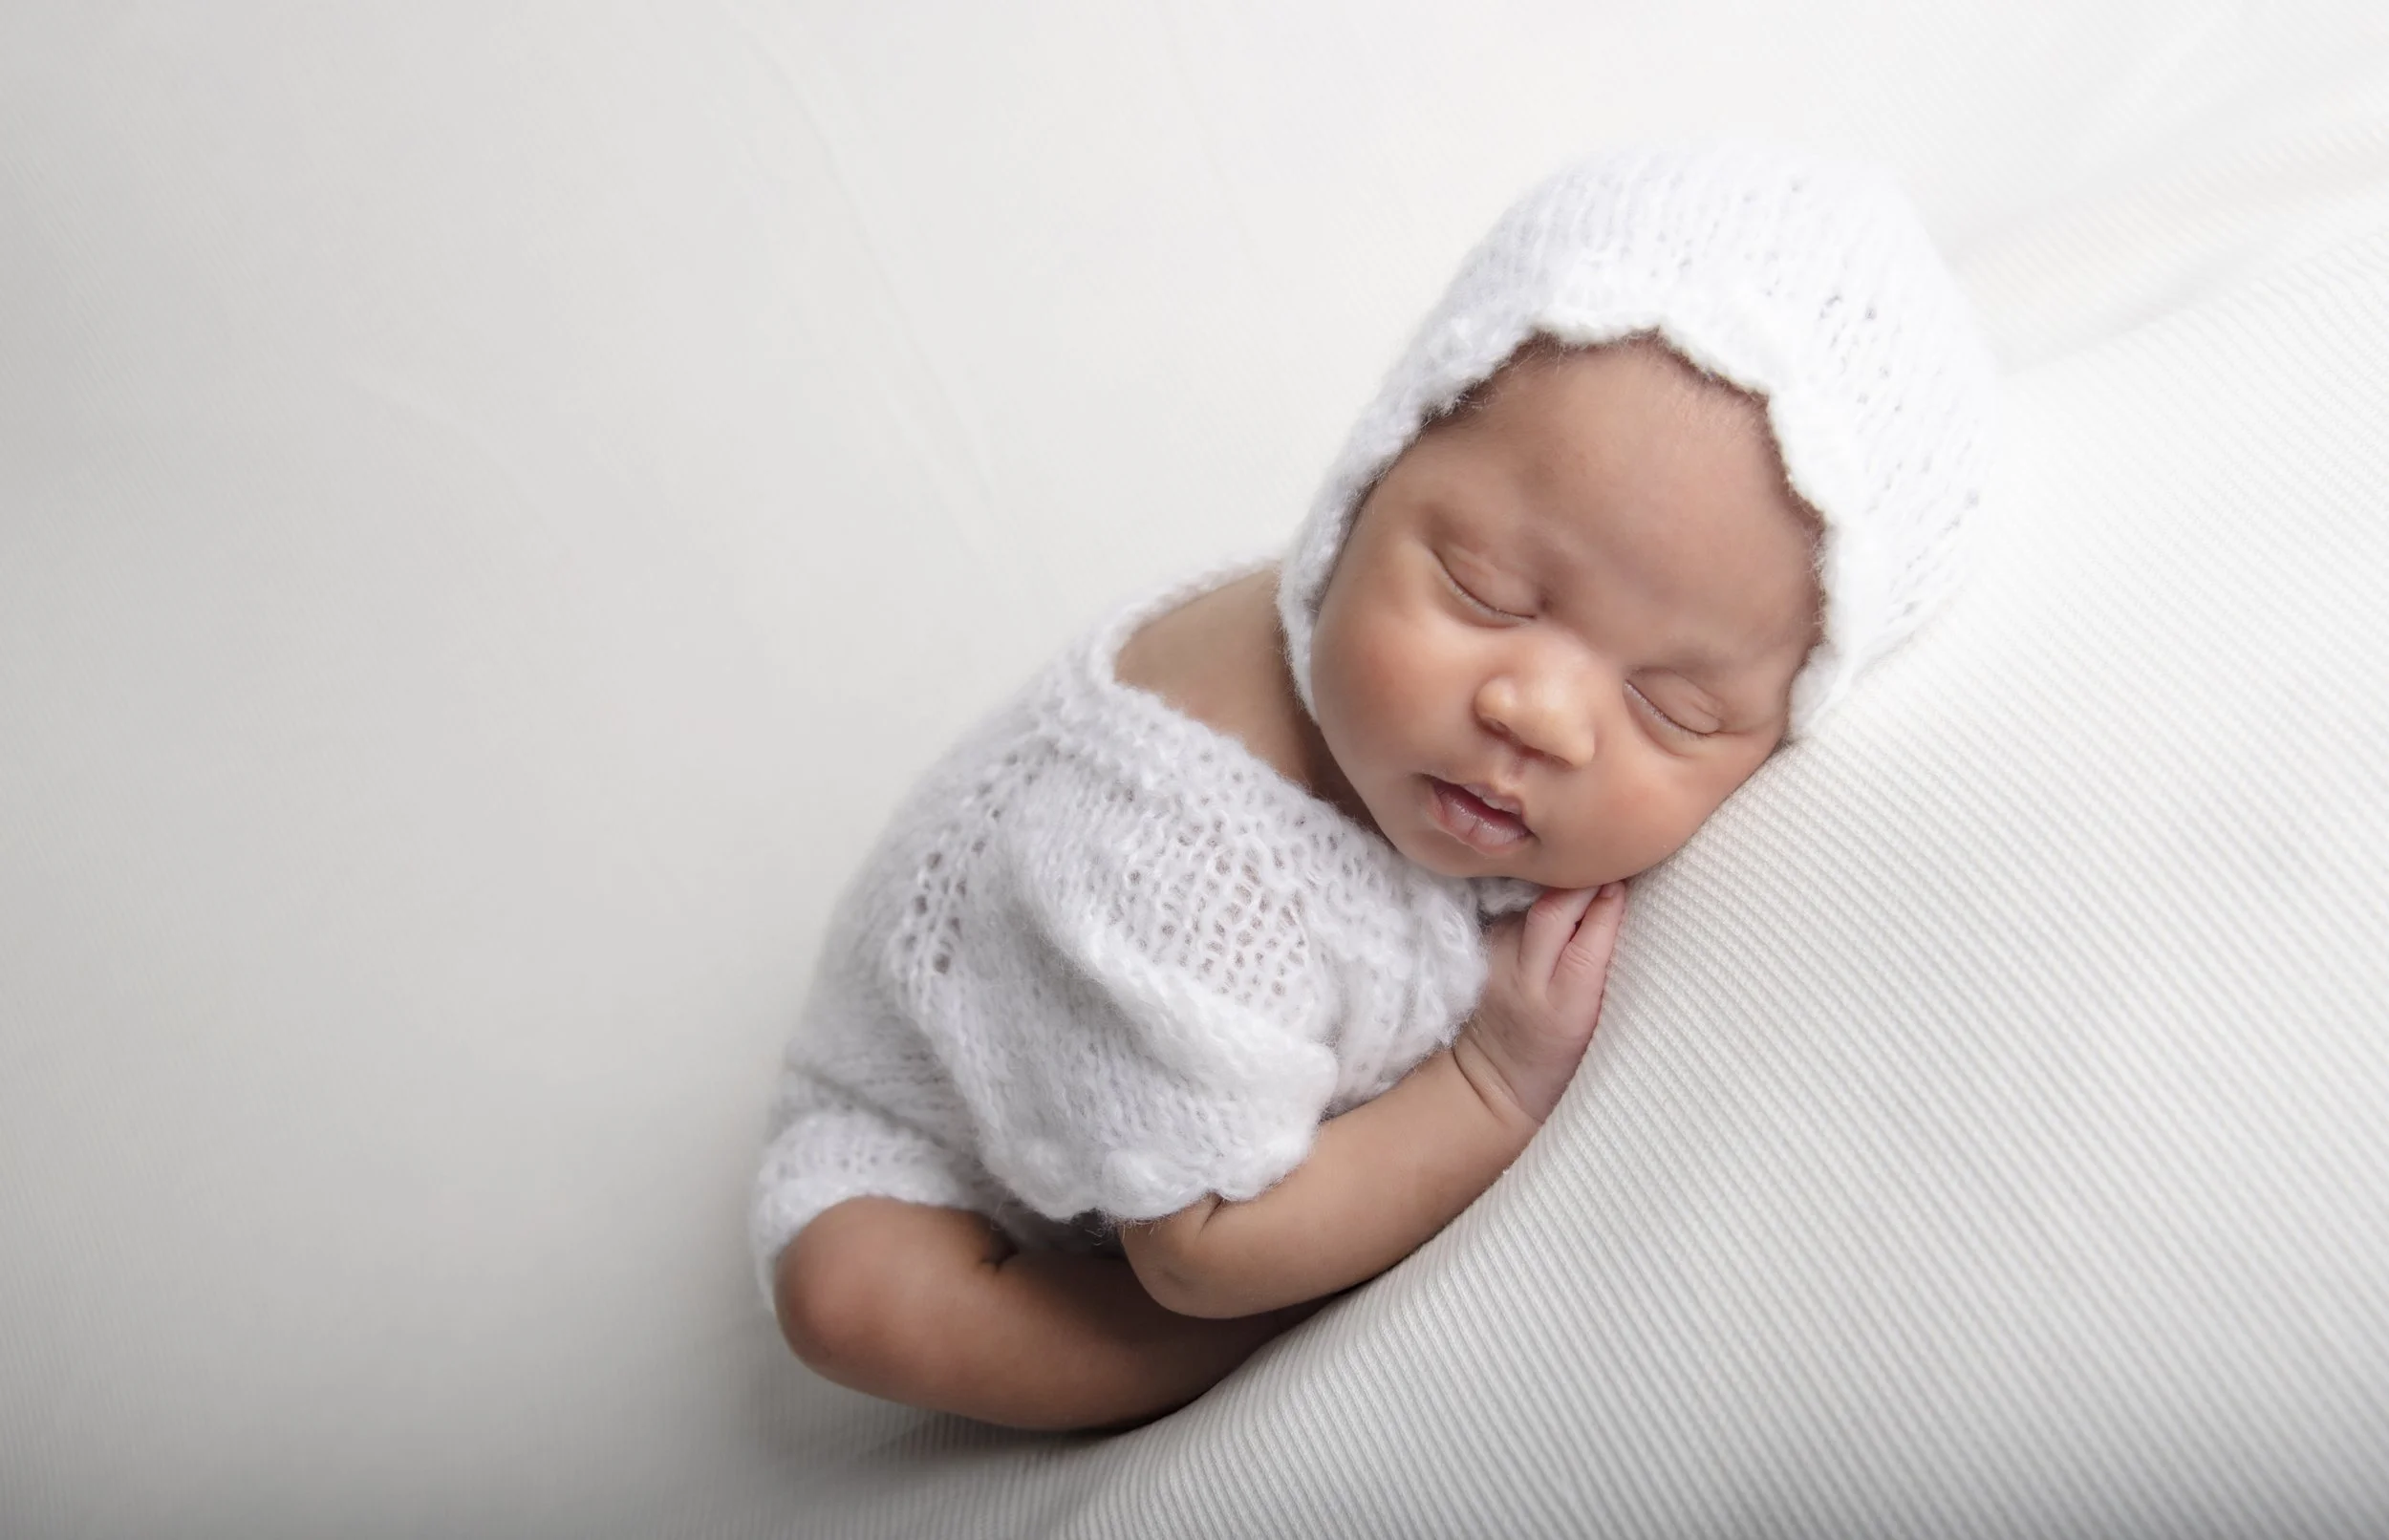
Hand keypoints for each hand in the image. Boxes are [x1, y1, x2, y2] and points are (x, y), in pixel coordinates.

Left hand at [1454, 883, 1627, 1127]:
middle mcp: (1524, 980)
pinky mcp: (1483, 947)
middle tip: (1615, 861)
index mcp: (1563, 1010)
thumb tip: (1626, 908)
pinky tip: (1566, 894)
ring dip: (1566, 885)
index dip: (1609, 904)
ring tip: (1594, 871)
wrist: (1494, 1080)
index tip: (1633, 876)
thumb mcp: (1602, 1031)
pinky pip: (1521, 909)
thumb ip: (1610, 975)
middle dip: (1586, 880)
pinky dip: (1547, 898)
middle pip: (1553, 909)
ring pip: (1535, 903)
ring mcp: (1497, 961)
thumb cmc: (1564, 1062)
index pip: (1586, 942)